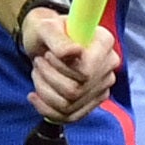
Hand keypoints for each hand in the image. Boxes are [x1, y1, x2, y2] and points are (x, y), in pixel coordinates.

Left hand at [21, 5, 116, 124]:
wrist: (45, 43)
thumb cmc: (46, 31)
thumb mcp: (46, 27)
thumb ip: (58, 38)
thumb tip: (73, 52)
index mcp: (104, 42)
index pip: (86, 71)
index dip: (61, 68)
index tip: (48, 55)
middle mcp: (109, 64)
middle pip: (75, 91)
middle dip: (48, 79)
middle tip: (39, 62)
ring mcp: (103, 85)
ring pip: (69, 106)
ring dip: (44, 91)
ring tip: (38, 73)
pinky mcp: (93, 101)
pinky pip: (70, 117)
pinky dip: (47, 109)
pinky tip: (35, 96)